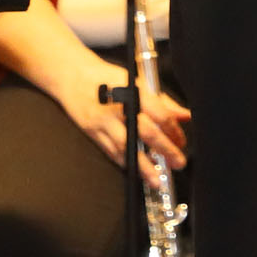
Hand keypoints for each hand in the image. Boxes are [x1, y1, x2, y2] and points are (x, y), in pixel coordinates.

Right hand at [74, 71, 191, 186]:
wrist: (72, 76)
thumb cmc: (105, 76)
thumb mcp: (136, 81)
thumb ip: (161, 101)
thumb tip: (184, 115)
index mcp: (132, 92)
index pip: (159, 113)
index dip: (173, 130)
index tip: (181, 140)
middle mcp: (118, 108)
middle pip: (146, 132)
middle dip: (165, 149)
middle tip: (178, 162)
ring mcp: (103, 122)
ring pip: (127, 148)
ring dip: (144, 166)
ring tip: (158, 180)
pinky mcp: (93, 133)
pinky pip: (112, 152)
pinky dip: (126, 163)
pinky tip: (136, 171)